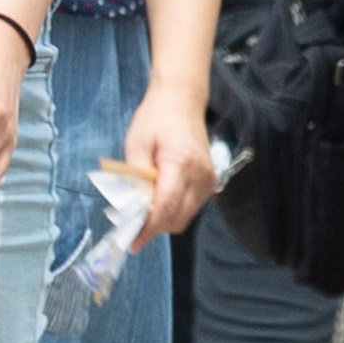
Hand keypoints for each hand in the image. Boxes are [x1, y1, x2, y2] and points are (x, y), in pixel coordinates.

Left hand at [122, 78, 215, 239]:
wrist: (181, 101)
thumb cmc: (156, 118)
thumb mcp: (136, 145)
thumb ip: (136, 178)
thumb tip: (133, 207)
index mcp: (181, 163)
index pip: (166, 207)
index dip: (149, 228)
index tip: (133, 241)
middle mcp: (200, 175)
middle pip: (178, 218)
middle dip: (155, 228)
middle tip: (133, 228)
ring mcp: (209, 179)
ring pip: (186, 217)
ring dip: (164, 220)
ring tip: (143, 213)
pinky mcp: (210, 181)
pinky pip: (192, 207)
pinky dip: (174, 211)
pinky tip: (158, 203)